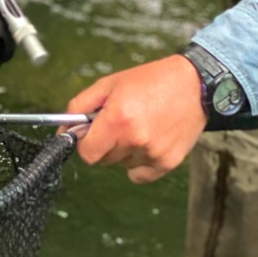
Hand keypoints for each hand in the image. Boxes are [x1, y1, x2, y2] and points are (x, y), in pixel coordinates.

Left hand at [68, 55, 207, 183]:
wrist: (195, 85)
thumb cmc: (151, 81)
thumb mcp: (109, 84)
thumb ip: (79, 107)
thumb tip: (63, 130)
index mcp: (118, 119)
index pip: (86, 153)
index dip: (84, 143)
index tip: (90, 133)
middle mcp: (135, 140)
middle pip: (103, 160)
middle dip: (104, 143)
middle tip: (119, 123)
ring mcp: (153, 153)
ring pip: (121, 165)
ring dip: (123, 151)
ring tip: (139, 126)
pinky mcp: (168, 163)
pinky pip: (139, 175)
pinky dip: (139, 163)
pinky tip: (147, 141)